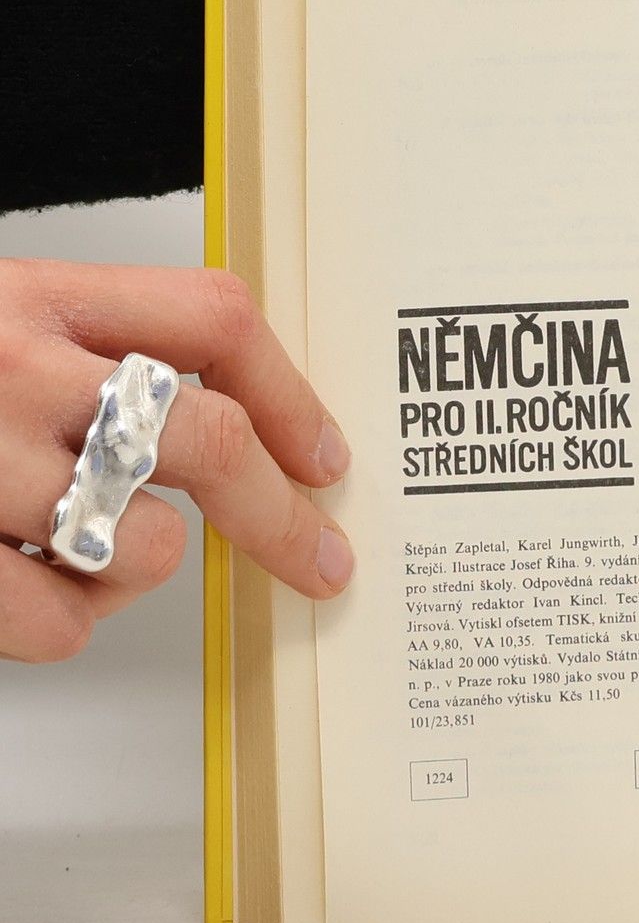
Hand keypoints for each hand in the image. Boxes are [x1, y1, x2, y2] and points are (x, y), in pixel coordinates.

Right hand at [0, 260, 352, 662]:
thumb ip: (88, 351)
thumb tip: (227, 429)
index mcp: (37, 301)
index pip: (213, 321)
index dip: (291, 396)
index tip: (323, 457)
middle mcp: (16, 373)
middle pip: (214, 439)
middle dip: (278, 512)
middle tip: (317, 555)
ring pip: (152, 545)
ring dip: (139, 566)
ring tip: (79, 549)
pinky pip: (67, 622)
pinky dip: (65, 620)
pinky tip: (27, 583)